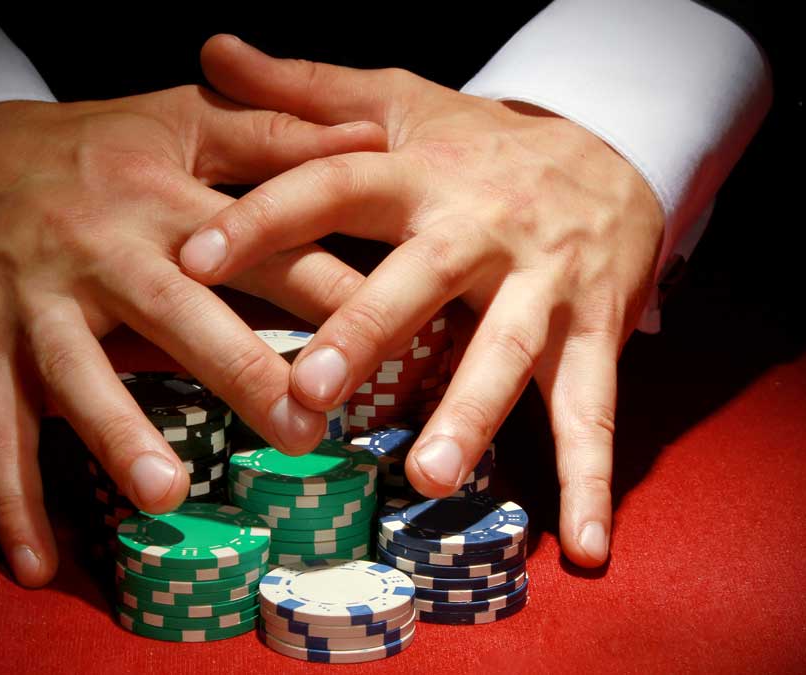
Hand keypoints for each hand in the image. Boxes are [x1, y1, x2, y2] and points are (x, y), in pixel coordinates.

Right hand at [0, 87, 385, 585]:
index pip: (257, 241)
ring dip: (115, 433)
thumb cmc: (90, 146)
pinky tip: (35, 566)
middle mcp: (101, 252)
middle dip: (239, 368)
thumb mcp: (181, 117)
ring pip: (73, 374)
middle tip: (305, 430)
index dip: (324, 283)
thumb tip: (378, 133)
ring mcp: (35, 305)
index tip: (391, 328)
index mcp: (162, 198)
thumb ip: (278, 131)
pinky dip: (10, 499)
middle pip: (174, 310)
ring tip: (166, 493)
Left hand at [179, 36, 665, 566]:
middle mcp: (481, 228)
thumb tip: (209, 50)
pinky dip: (592, 481)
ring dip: (471, 414)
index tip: (191, 260)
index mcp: (419, 174)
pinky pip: (595, 410)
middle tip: (308, 389)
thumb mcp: (394, 104)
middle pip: (419, 280)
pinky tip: (586, 548)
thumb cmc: (477, 141)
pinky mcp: (597, 330)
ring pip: (507, 352)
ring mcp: (545, 285)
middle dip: (367, 333)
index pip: (331, 185)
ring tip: (425, 474)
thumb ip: (302, 92)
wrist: (614, 145)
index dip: (263, 218)